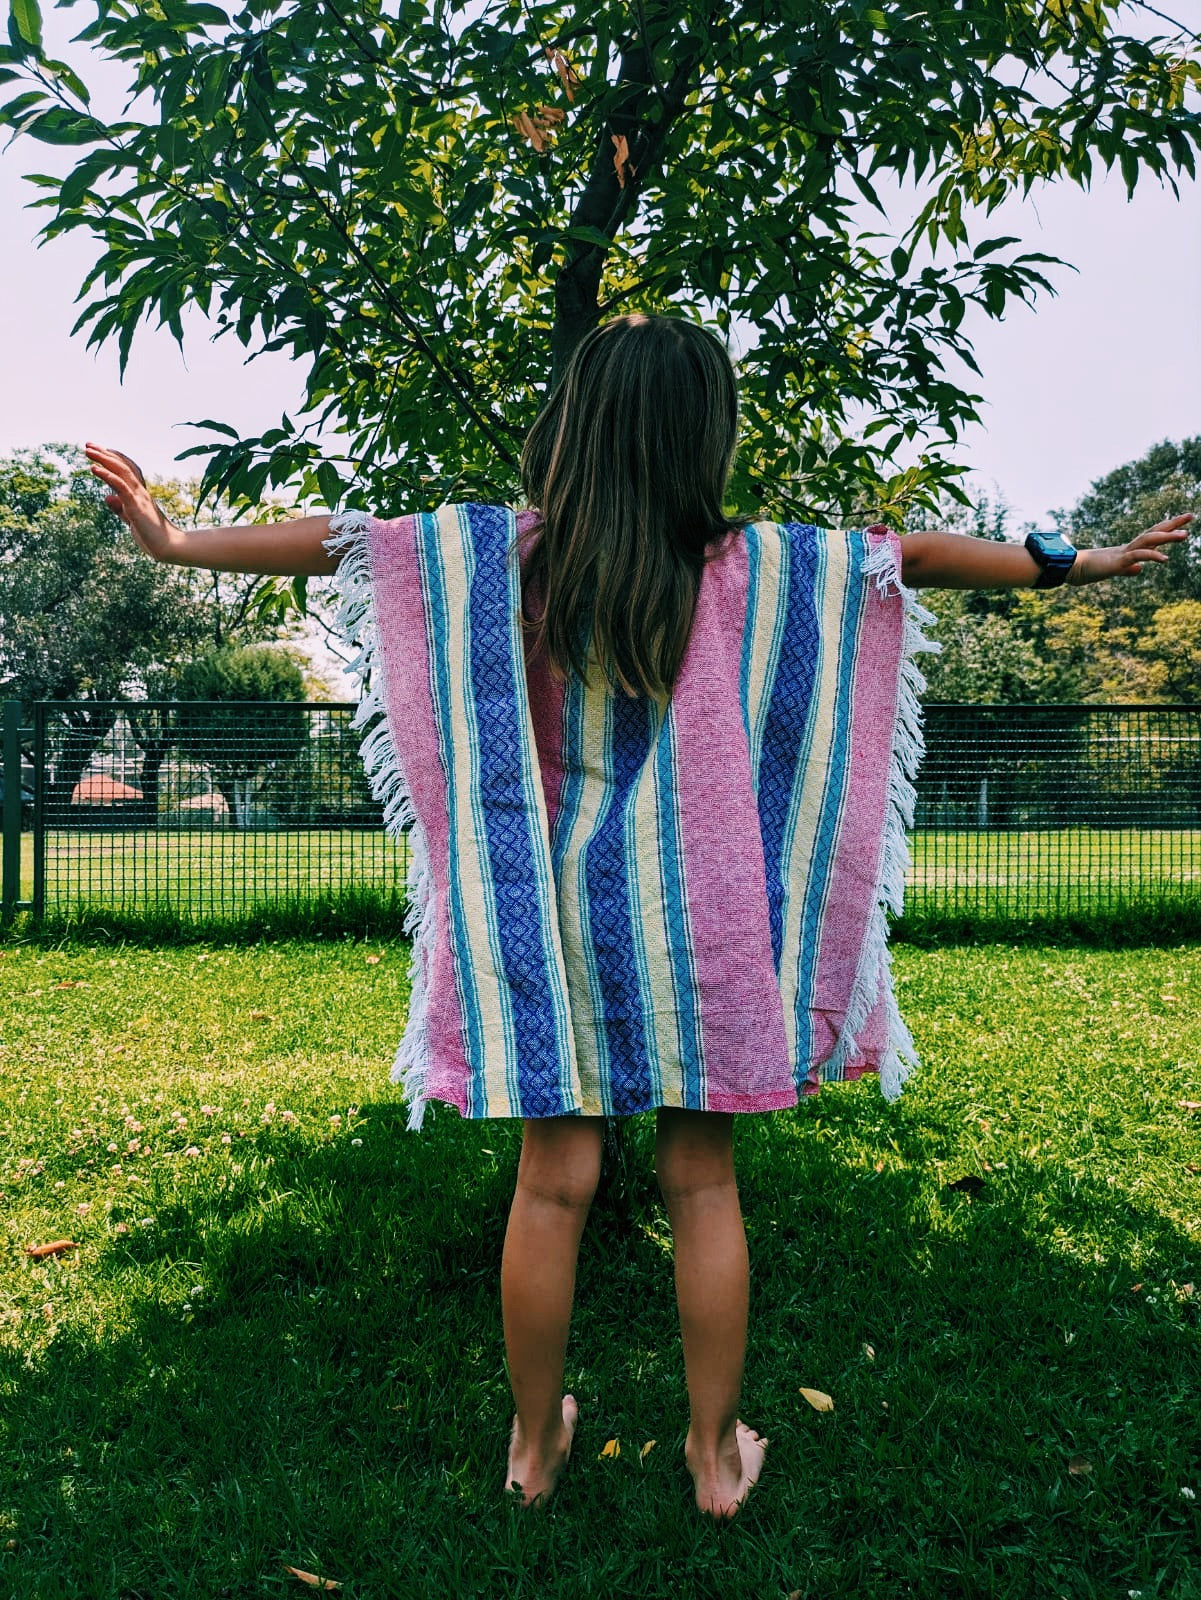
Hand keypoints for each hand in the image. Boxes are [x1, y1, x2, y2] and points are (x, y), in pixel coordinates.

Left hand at [85, 442, 177, 560]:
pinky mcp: (136, 507)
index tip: (100, 450)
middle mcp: (141, 492)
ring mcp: (140, 498)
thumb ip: (120, 508)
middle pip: (123, 466)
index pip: (128, 470)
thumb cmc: (153, 536)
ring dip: (104, 459)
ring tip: (88, 450)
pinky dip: (107, 475)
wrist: (169, 548)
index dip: (115, 458)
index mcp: (140, 495)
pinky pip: (121, 487)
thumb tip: (106, 497)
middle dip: (105, 453)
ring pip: (122, 471)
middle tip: (88, 444)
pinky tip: (94, 468)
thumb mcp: (131, 520)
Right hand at [1068, 513, 1193, 584]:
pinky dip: (1153, 556)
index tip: (1184, 521)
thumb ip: (1129, 569)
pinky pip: (1138, 556)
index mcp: (1130, 549)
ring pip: (1149, 540)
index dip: (1168, 528)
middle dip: (1173, 524)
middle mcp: (1129, 546)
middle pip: (1155, 531)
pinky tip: (1165, 560)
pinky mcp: (1118, 561)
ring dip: (1168, 537)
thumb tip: (1140, 570)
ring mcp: (1124, 552)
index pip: (1152, 535)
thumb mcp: (1115, 570)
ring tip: (1185, 536)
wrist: (1072, 568)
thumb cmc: (1090, 569)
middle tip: (1191, 516)